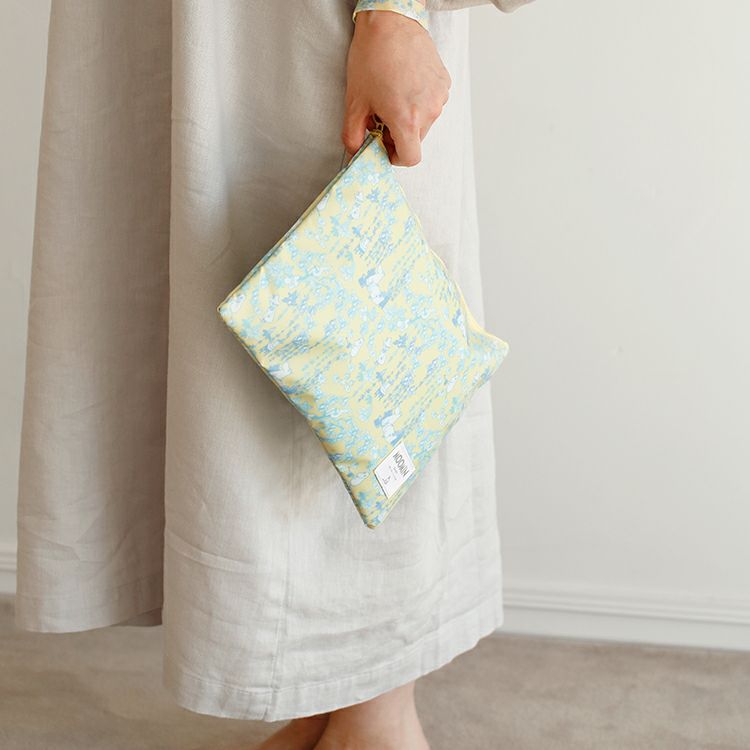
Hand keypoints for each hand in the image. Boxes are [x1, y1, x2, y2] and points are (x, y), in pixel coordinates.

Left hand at [342, 10, 450, 166]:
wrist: (390, 22)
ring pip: (424, 122)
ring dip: (409, 117)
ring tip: (392, 95)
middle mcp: (428, 111)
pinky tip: (404, 84)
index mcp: (407, 120)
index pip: (410, 158)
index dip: (395, 157)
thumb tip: (355, 151)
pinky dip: (418, 101)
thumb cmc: (371, 58)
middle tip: (381, 115)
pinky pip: (432, 103)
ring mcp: (439, 97)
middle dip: (398, 134)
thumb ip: (352, 134)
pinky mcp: (444, 83)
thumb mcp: (354, 101)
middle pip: (416, 139)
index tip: (385, 146)